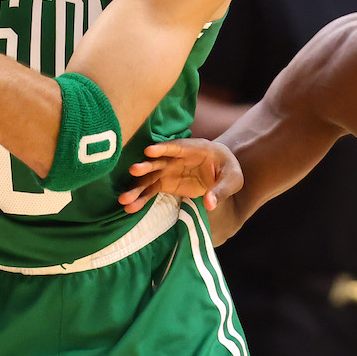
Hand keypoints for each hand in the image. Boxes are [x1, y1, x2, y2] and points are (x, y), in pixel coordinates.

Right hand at [118, 139, 242, 212]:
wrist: (222, 172)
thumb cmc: (228, 170)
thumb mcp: (233, 179)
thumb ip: (221, 190)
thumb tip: (210, 204)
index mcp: (195, 149)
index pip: (177, 147)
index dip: (163, 149)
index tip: (149, 151)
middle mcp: (177, 158)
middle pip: (159, 162)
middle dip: (146, 166)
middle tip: (133, 170)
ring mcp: (168, 170)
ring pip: (150, 178)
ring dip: (137, 188)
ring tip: (123, 199)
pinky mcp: (165, 183)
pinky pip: (150, 191)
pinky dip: (141, 199)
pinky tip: (129, 208)